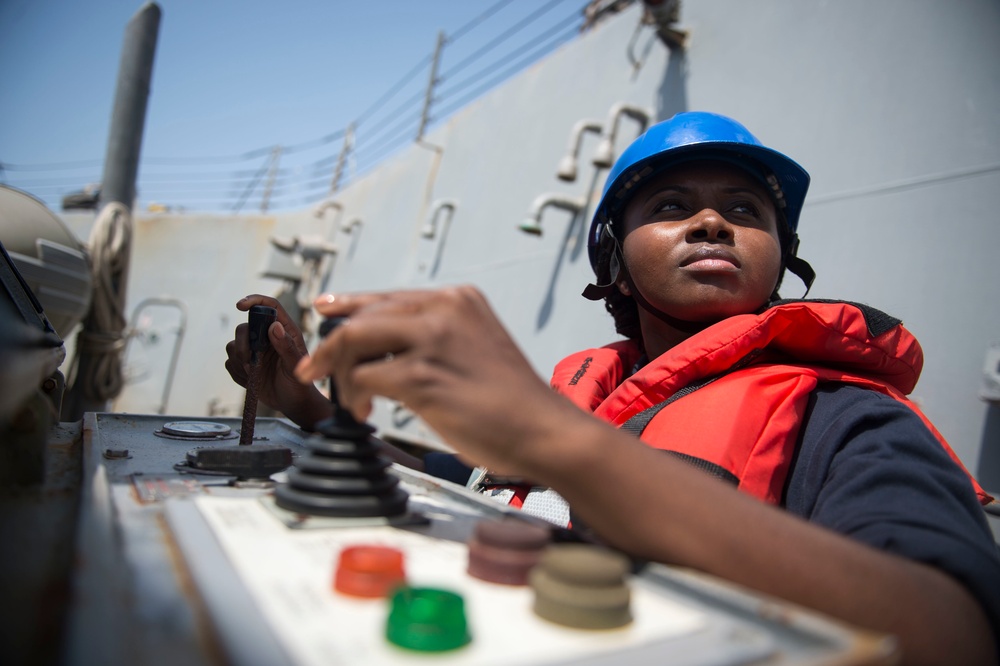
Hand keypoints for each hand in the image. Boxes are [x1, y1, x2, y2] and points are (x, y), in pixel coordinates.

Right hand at [225, 294, 330, 428]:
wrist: (292, 403)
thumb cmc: (300, 384)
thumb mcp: (296, 367)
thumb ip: (287, 347)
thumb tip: (275, 326)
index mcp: (285, 331)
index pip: (269, 306)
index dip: (254, 301)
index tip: (240, 306)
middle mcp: (268, 337)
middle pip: (244, 327)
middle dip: (243, 344)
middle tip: (249, 361)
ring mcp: (254, 350)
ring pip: (233, 344)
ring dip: (239, 360)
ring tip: (253, 373)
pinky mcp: (244, 364)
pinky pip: (229, 361)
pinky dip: (236, 372)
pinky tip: (250, 380)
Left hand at [295, 286, 573, 473]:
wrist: (544, 430)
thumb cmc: (511, 402)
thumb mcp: (475, 349)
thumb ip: (435, 339)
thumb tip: (381, 351)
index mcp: (458, 300)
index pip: (389, 297)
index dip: (350, 304)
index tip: (324, 309)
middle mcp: (445, 309)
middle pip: (365, 315)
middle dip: (332, 345)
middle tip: (314, 369)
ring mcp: (432, 340)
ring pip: (356, 340)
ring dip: (338, 371)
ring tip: (348, 400)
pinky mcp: (421, 375)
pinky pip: (363, 377)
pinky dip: (354, 396)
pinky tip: (365, 411)